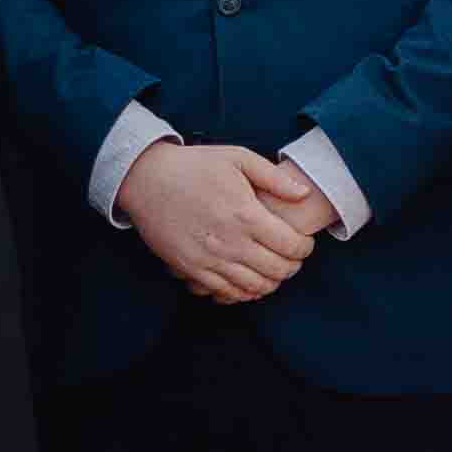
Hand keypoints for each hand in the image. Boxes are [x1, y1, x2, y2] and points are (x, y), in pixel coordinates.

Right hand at [126, 138, 318, 307]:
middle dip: (292, 267)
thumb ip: (274, 178)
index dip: (304, 248)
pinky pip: (226, 293)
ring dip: (271, 282)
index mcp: (245, 214)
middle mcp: (230, 242)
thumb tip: (304, 194)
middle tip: (293, 258)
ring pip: (254, 287)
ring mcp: (209, 259)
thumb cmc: (195, 165)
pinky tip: (248, 280)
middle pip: (276, 270)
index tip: (304, 243)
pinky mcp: (191, 269)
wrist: (147, 179)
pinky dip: (243, 292)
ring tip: (273, 271)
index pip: (291, 245)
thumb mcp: (238, 158)